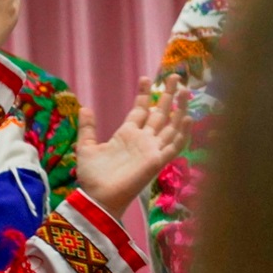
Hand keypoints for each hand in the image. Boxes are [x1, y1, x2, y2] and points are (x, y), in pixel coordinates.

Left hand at [74, 74, 190, 217]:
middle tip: (174, 76)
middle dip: (167, 95)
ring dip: (179, 109)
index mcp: (127, 134)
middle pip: (160, 113)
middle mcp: (143, 139)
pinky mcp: (157, 161)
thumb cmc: (92, 175)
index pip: (140, 109)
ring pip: (171, 125)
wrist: (97, 196)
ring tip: (185, 91)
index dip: (144, 94)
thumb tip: (84, 107)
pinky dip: (182, 132)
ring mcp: (152, 149)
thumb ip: (87, 128)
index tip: (145, 78)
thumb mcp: (86, 147)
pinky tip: (187, 117)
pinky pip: (174, 145)